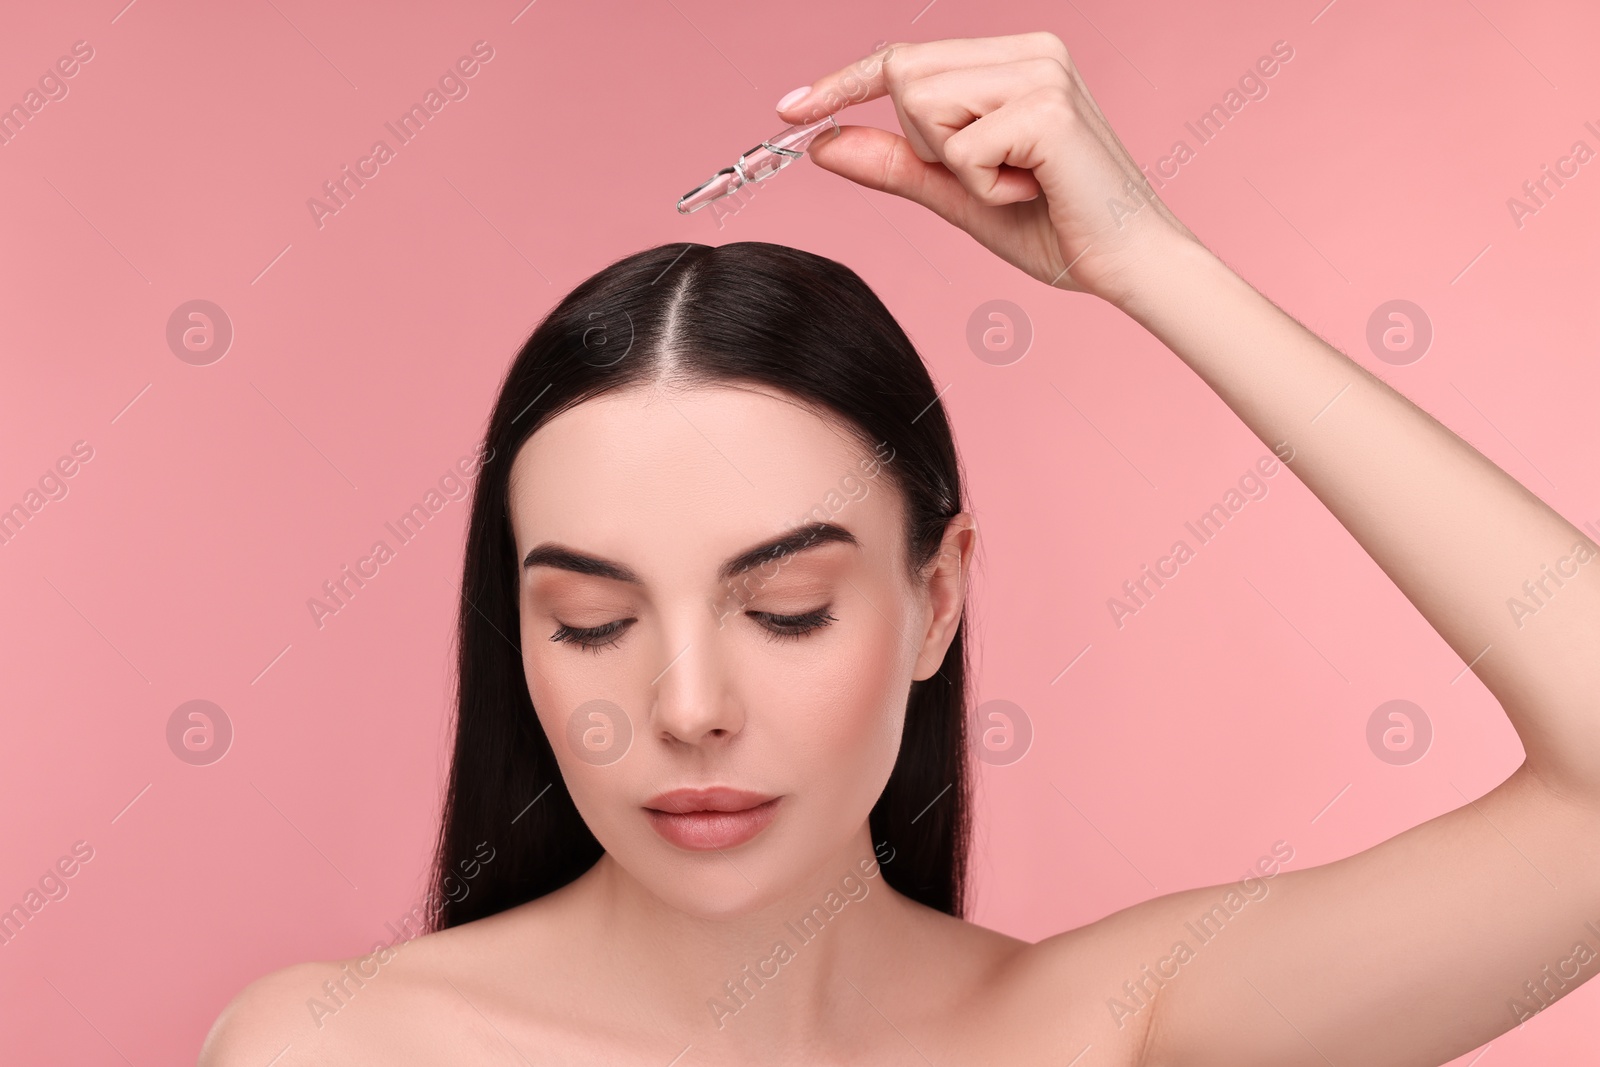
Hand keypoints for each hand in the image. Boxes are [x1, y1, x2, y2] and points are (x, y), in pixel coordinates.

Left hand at [778, 32, 1201, 305]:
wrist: (1128, 265)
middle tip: (990, 177)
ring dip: (956, 164)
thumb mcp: (957, 193)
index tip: (788, 109)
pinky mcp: (1047, 108)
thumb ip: (894, 164)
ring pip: (925, 106)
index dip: (842, 84)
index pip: (905, 58)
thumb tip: (821, 144)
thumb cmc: (1055, 229)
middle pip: (904, 77)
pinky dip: (984, 187)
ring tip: (1016, 182)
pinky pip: (960, 149)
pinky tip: (1033, 190)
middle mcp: (1030, 49)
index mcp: (1013, 57)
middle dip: (927, 143)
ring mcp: (1042, 71)